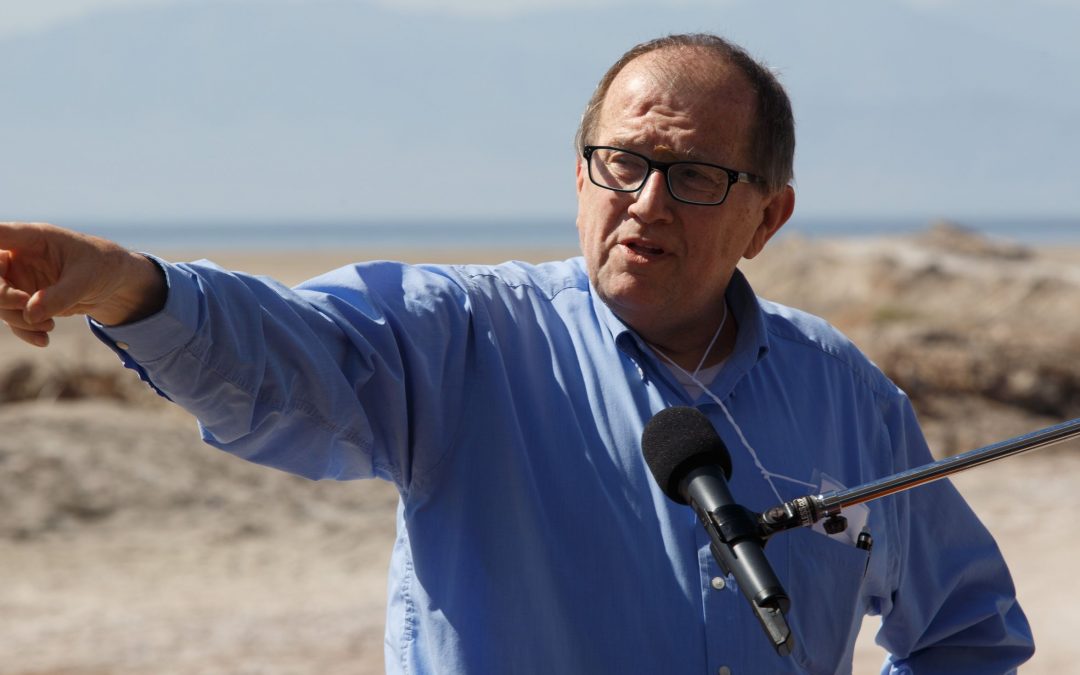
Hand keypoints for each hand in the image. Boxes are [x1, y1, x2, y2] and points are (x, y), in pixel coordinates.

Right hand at [0, 222, 166, 346]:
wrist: (114, 284)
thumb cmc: (102, 267)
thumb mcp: (87, 279)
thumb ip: (60, 295)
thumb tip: (30, 315)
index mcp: (32, 238)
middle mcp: (18, 256)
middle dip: (1, 294)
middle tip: (23, 303)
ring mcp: (18, 278)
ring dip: (17, 318)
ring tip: (49, 326)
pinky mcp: (24, 300)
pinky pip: (12, 317)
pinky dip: (25, 331)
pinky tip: (44, 339)